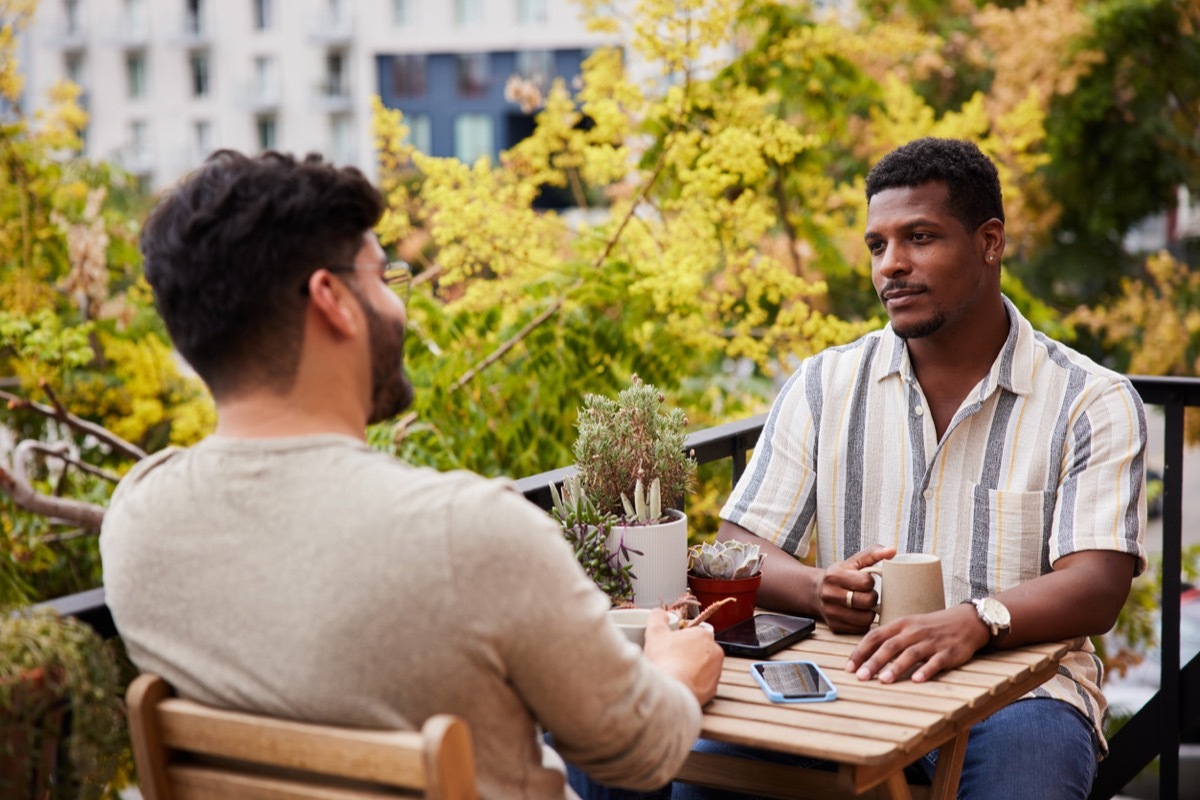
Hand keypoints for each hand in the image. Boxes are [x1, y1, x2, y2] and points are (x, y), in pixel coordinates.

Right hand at [643, 608, 724, 704]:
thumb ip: (657, 618)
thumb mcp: (655, 633)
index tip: (670, 646)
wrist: (669, 692)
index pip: (693, 633)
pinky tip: (680, 684)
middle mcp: (715, 653)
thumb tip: (659, 614)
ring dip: (691, 669)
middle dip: (687, 653)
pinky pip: (702, 684)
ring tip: (675, 672)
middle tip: (670, 659)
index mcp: (704, 636)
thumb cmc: (665, 662)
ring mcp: (716, 672)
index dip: (679, 639)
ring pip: (702, 667)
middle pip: (698, 650)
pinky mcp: (712, 690)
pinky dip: (692, 683)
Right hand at [817, 546, 895, 632]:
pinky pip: (860, 629)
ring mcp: (830, 612)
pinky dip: (863, 623)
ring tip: (864, 605)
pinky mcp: (834, 626)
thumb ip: (873, 553)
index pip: (866, 582)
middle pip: (867, 601)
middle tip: (868, 594)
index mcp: (834, 575)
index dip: (871, 582)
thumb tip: (893, 551)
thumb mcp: (853, 561)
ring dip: (870, 612)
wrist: (816, 591)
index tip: (866, 581)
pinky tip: (859, 614)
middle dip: (872, 598)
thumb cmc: (841, 575)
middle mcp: (829, 594)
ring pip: (865, 618)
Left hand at [845, 602, 987, 683]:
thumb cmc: (931, 627)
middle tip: (860, 677)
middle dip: (873, 662)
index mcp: (900, 624)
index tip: (848, 667)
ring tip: (884, 681)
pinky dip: (926, 670)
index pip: (875, 636)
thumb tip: (863, 655)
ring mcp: (931, 642)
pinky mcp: (948, 652)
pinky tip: (916, 680)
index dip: (860, 652)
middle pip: (890, 646)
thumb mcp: (907, 626)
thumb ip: (888, 638)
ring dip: (896, 667)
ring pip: (910, 654)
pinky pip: (935, 662)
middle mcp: (913, 632)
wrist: (966, 621)